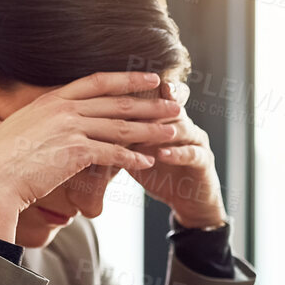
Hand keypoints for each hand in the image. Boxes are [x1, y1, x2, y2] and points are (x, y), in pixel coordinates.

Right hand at [0, 71, 183, 241]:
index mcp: (48, 101)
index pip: (95, 82)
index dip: (124, 79)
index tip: (148, 79)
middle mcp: (62, 109)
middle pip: (115, 100)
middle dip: (149, 101)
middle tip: (176, 101)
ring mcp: (70, 129)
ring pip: (120, 125)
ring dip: (151, 127)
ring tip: (174, 129)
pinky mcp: (76, 152)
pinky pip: (113, 152)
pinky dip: (133, 157)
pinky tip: (149, 162)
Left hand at [125, 81, 226, 227]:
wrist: (186, 198)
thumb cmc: (155, 171)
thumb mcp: (132, 152)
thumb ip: (114, 138)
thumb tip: (81, 129)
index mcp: (164, 117)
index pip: (154, 96)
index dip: (140, 90)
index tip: (117, 87)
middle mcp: (182, 122)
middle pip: (167, 106)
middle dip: (148, 105)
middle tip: (128, 105)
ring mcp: (196, 139)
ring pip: (181, 126)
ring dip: (160, 129)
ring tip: (143, 132)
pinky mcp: (204, 160)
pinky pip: (192, 153)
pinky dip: (176, 153)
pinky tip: (162, 154)